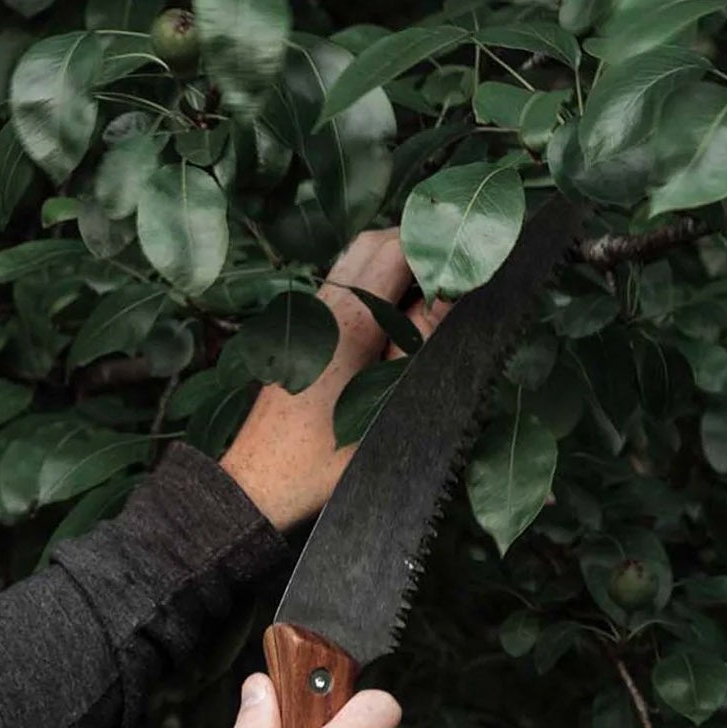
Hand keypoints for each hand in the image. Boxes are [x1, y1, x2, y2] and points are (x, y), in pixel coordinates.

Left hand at [218, 228, 449, 532]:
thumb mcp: (385, 408)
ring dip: (393, 264)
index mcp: (346, 323)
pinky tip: (395, 317)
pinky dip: (371, 284)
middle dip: (418, 246)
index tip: (469, 263)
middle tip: (454, 271)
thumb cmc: (321, 461)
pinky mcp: (299, 333)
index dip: (438, 247)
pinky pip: (341, 287)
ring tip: (429, 293)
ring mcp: (306, 318)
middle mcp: (321, 308)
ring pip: (354, 262)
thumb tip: (449, 292)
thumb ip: (418, 345)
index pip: (397, 249)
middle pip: (373, 243)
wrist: (257, 485)